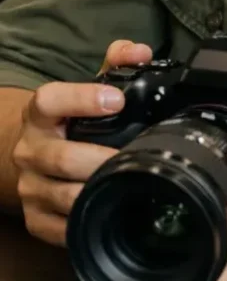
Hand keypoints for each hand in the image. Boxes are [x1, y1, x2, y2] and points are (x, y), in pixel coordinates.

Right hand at [11, 39, 152, 245]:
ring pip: (64, 195)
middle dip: (102, 159)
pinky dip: (88, 222)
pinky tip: (111, 211)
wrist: (32, 151)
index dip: (82, 99)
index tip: (117, 101)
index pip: (50, 100)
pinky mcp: (35, 219)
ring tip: (129, 183)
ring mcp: (30, 187)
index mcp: (41, 113)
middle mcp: (30, 150)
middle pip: (63, 158)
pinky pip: (61, 229)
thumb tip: (142, 52)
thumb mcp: (90, 86)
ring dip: (99, 192)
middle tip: (135, 156)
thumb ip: (116, 62)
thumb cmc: (71, 117)